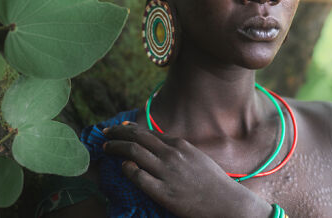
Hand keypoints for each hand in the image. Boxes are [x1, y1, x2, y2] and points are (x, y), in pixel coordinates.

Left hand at [102, 121, 272, 217]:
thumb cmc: (212, 182)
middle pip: (136, 137)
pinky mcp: (163, 191)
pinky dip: (127, 169)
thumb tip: (160, 145)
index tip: (118, 129)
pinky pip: (138, 176)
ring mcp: (166, 172)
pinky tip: (122, 167)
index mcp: (179, 145)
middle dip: (117, 133)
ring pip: (133, 152)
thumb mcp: (196, 157)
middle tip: (105, 134)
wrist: (226, 202)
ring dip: (115, 148)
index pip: (147, 132)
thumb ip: (177, 150)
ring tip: (105, 148)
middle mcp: (171, 154)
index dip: (128, 129)